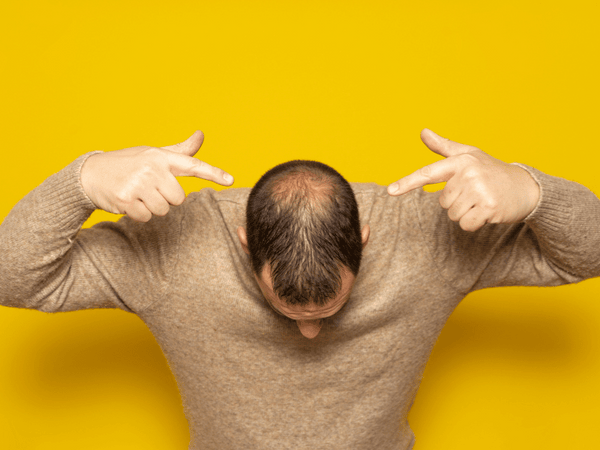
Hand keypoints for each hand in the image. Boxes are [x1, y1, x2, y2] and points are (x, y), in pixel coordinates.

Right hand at [81, 130, 233, 221]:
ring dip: (152, 207)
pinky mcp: (126, 198)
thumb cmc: (128, 164)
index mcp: (161, 157)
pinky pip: (146, 217)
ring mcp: (138, 183)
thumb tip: (201, 135)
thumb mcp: (154, 154)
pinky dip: (138, 214)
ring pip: (163, 210)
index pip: (193, 165)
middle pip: (178, 199)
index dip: (214, 173)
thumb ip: (180, 151)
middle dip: (166, 199)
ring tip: (138, 194)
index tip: (231, 180)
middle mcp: (152, 168)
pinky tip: (128, 201)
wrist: (90, 174)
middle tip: (149, 189)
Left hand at [387, 129, 539, 231]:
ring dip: (465, 213)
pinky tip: (487, 212)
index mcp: (460, 161)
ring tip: (481, 201)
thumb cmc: (492, 171)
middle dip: (457, 202)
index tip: (390, 191)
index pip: (428, 173)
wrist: (526, 187)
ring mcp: (479, 190)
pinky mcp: (489, 207)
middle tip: (475, 193)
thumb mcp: (469, 155)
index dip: (407, 183)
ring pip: (453, 215)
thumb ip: (443, 146)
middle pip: (442, 203)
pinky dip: (474, 224)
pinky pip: (465, 225)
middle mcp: (468, 174)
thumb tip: (423, 131)